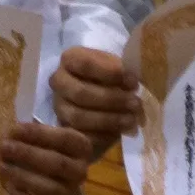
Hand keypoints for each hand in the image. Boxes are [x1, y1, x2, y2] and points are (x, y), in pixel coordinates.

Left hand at [0, 120, 90, 194]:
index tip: (15, 129)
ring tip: (1, 166)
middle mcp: (80, 171)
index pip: (64, 139)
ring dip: (22, 177)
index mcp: (82, 147)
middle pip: (57, 163)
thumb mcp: (44, 132)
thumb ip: (34, 130)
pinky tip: (10, 189)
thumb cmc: (43, 145)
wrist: (49, 170)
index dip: (38, 134)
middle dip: (27, 154)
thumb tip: (12, 132)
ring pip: (49, 187)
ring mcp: (69, 192)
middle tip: (3, 147)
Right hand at [50, 46, 142, 160]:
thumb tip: (131, 84)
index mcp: (70, 59)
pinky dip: (102, 135)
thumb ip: (121, 71)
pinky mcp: (64, 128)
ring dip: (108, 120)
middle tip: (135, 103)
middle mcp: (59, 82)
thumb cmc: (110, 76)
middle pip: (81, 93)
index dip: (110, 74)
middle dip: (111, 100)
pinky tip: (120, 132)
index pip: (86, 64)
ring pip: (79, 117)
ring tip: (131, 120)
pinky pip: (80, 135)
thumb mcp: (115, 66)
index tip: (133, 82)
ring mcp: (59, 106)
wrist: (101, 94)